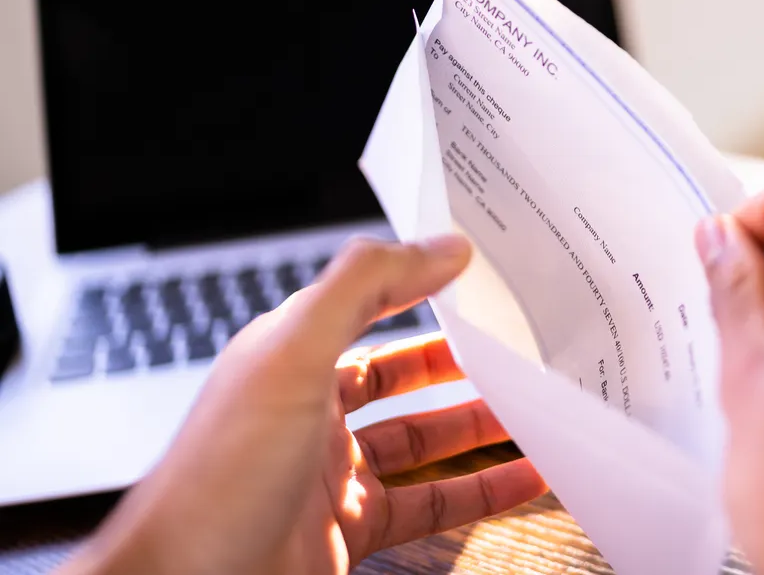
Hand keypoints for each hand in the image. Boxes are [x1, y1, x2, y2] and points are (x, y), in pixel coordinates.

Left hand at [60, 236, 546, 574]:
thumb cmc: (219, 478)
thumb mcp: (294, 352)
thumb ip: (364, 286)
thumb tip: (439, 246)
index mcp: (289, 356)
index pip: (364, 304)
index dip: (417, 283)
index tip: (473, 271)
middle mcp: (310, 411)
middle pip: (399, 376)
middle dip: (458, 363)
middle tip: (511, 350)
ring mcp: (331, 474)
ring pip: (421, 441)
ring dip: (477, 427)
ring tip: (534, 412)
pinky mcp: (350, 529)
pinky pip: (430, 502)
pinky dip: (480, 492)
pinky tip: (520, 482)